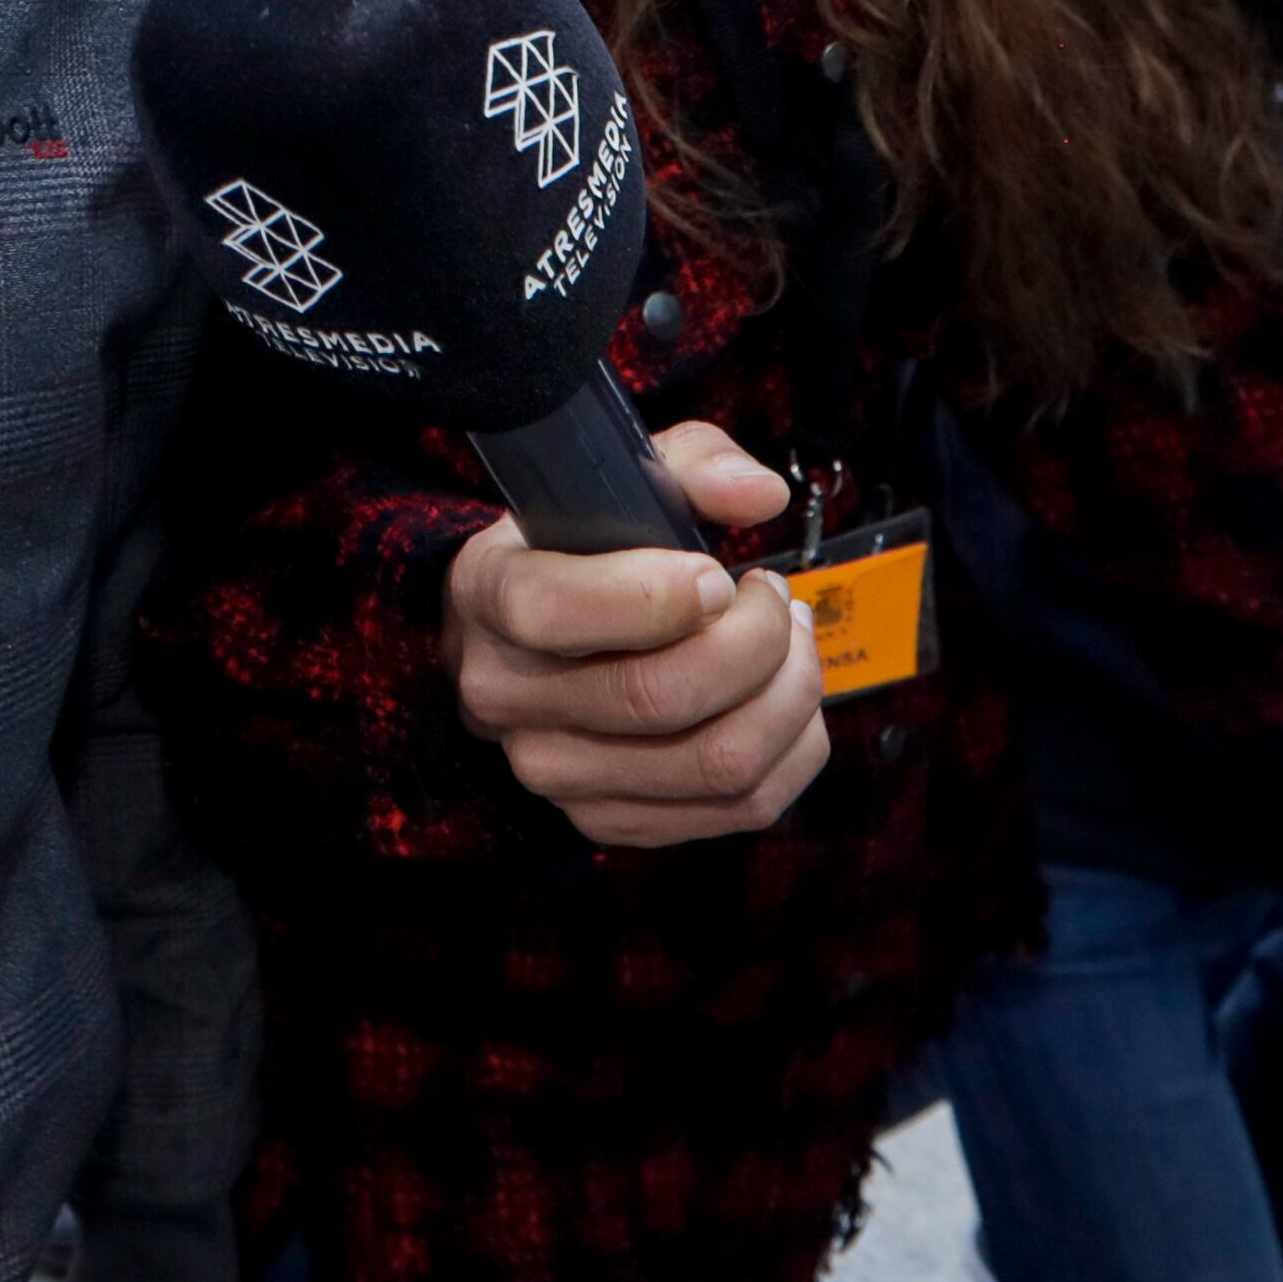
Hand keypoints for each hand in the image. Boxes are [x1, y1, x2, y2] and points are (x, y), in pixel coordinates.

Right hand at [442, 422, 823, 847]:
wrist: (532, 638)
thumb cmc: (586, 549)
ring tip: (790, 641)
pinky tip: (782, 696)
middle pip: (658, 697)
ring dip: (789, 695)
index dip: (658, 595)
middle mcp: (504, 696)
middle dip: (754, 640)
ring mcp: (553, 772)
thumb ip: (694, 462)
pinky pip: (741, 807)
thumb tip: (760, 495)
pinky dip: (793, 748)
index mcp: (490, 593)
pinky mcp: (610, 819)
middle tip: (773, 597)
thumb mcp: (621, 480)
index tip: (718, 574)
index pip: (553, 612)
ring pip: (717, 762)